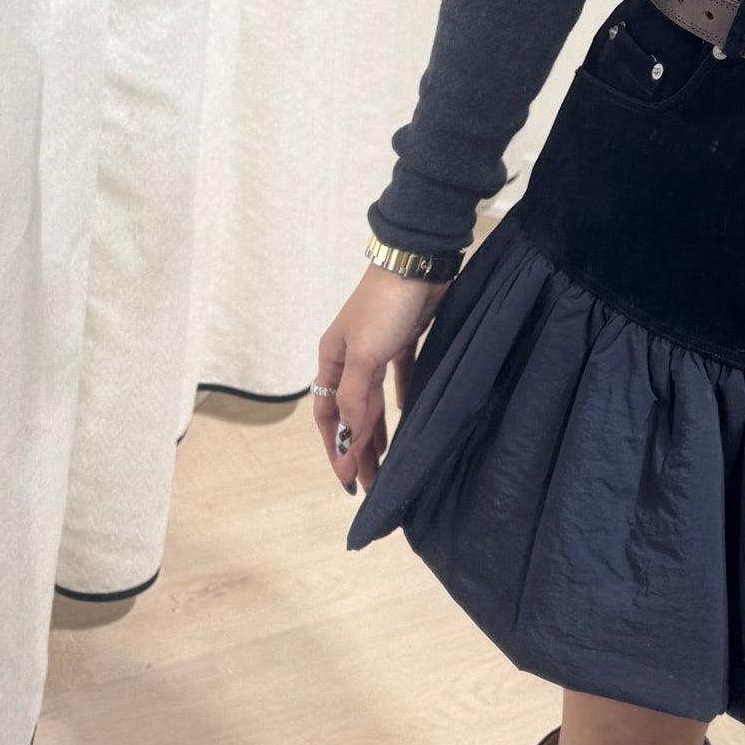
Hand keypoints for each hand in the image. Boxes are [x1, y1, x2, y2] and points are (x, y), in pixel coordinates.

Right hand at [314, 264, 452, 495]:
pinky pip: (399, 377)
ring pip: (375, 398)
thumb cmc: (384, 308)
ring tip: (387, 461)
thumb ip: (354, 400)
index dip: (336, 447)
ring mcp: (378, 348)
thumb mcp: (363, 356)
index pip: (326, 414)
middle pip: (352, 411)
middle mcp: (351, 356)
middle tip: (372, 482)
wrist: (418, 263)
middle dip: (359, 446)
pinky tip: (407, 415)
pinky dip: (400, 397)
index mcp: (331, 358)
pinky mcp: (405, 340)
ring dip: (379, 429)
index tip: (348, 479)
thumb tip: (348, 443)